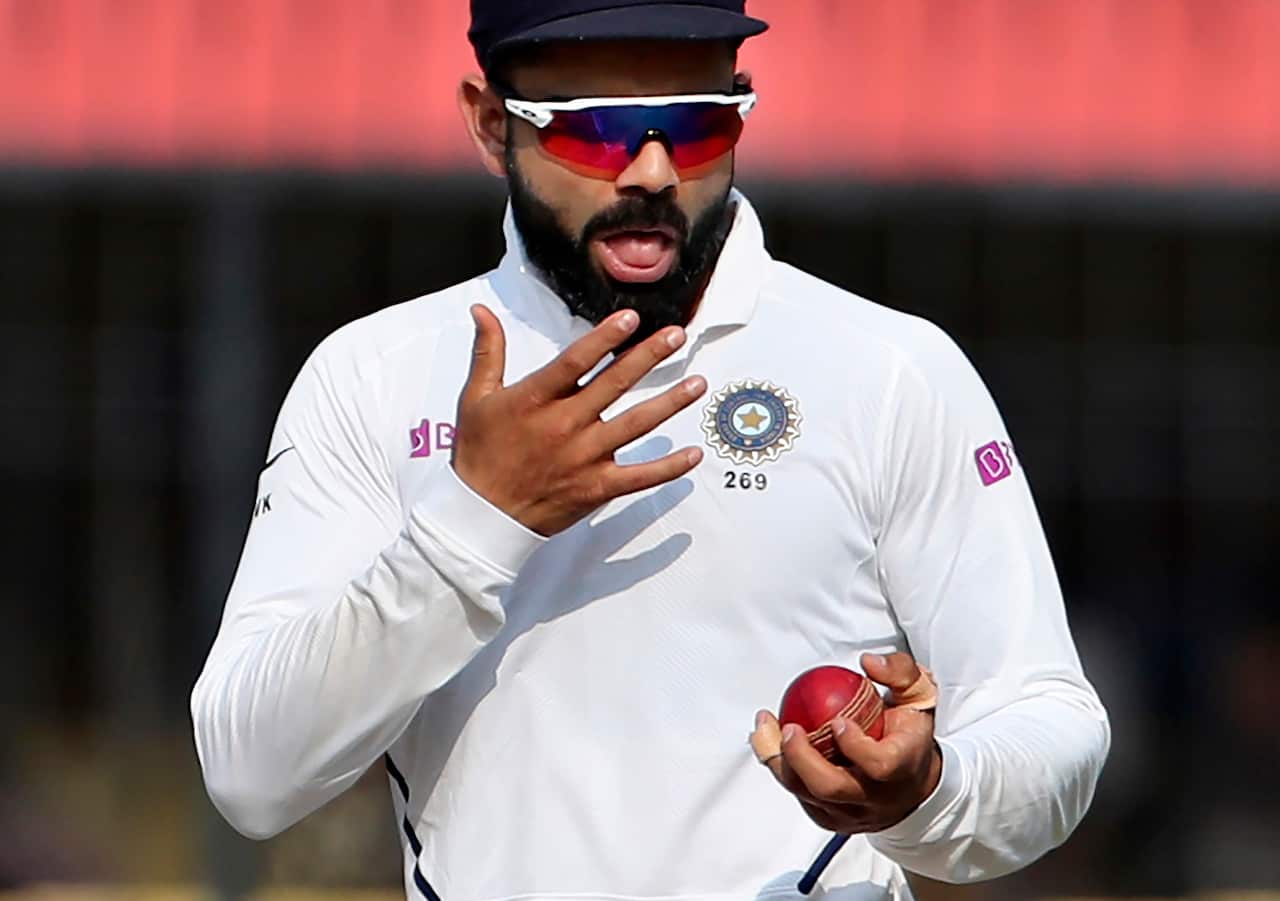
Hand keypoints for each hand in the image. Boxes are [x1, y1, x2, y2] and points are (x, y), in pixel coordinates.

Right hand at [452, 304, 707, 535]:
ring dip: (670, 403)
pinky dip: (669, 467)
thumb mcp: (476, 398)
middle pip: (615, 384)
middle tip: (677, 336)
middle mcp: (564, 425)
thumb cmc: (479, 454)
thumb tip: (481, 310)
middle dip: (649, 356)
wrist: (481, 516)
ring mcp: (584, 457)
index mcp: (535, 399)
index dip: (606, 337)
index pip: (576, 360)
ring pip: (636, 425)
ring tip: (697, 384)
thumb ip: (488, 352)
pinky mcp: (596, 487)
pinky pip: (640, 476)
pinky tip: (694, 455)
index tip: (632, 318)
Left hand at [751, 652, 941, 833]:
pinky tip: (767, 741)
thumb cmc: (910, 736)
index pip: (879, 765)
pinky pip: (798, 796)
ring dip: (778, 760)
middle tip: (788, 728)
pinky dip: (778, 767)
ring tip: (764, 728)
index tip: (838, 720)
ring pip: (806, 794)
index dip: (855, 746)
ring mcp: (851, 813)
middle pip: (831, 787)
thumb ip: (899, 671)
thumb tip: (869, 663)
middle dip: (802, 758)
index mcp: (902, 767)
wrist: (914, 786)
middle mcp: (875, 797)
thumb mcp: (918, 696)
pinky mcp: (830, 818)